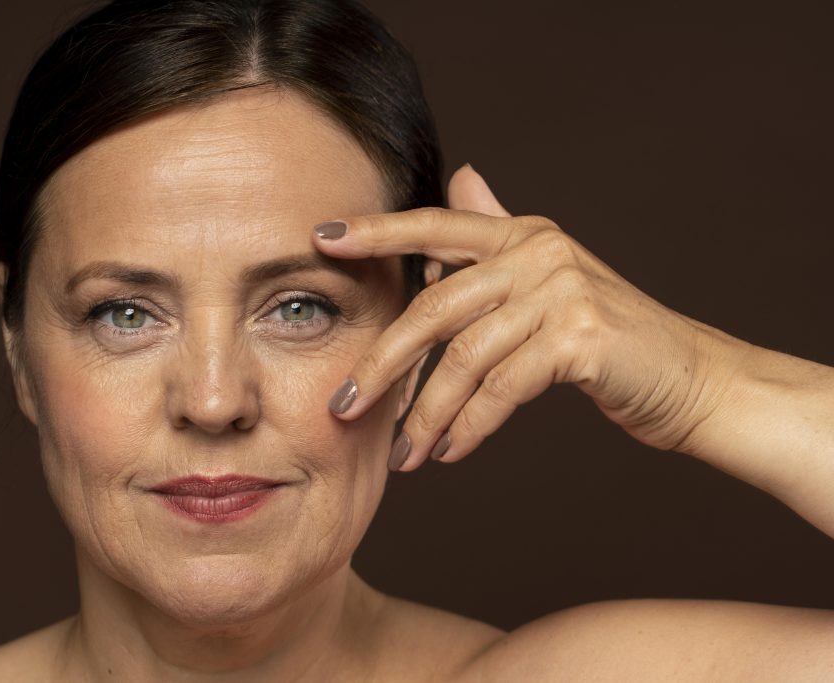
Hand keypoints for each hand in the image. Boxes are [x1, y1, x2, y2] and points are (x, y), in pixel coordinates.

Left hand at [313, 164, 743, 471]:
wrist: (691, 379)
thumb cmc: (605, 341)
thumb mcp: (549, 280)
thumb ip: (499, 236)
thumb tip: (461, 180)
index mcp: (522, 234)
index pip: (435, 227)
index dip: (376, 232)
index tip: (321, 239)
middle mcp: (539, 251)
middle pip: (435, 305)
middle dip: (383, 362)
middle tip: (344, 406)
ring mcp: (561, 290)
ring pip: (464, 356)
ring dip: (427, 413)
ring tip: (405, 454)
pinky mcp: (580, 337)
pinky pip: (501, 388)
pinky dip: (470, 426)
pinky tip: (449, 452)